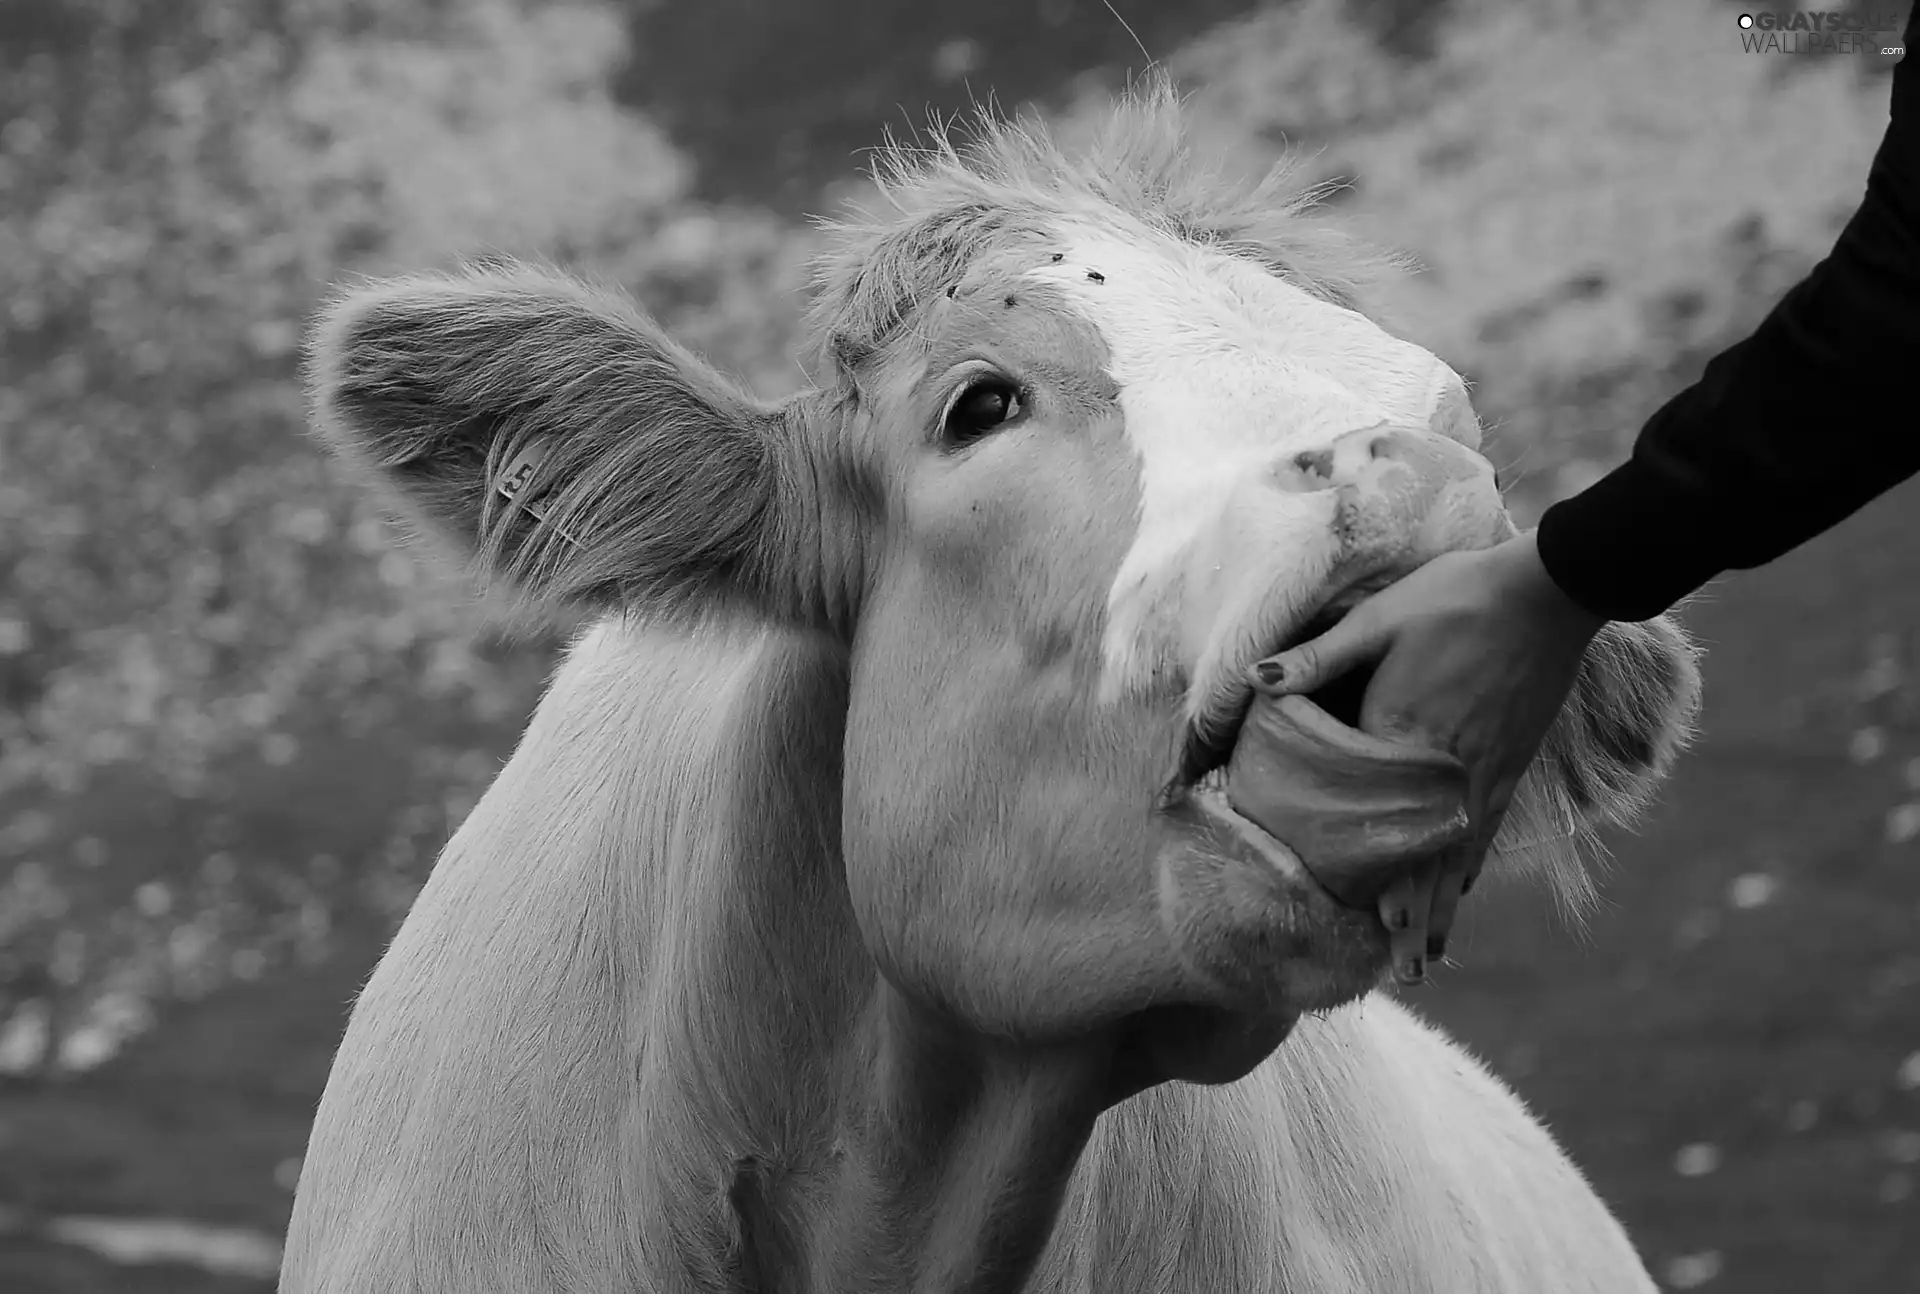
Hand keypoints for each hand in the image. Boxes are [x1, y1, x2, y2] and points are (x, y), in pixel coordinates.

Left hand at [1250, 530, 1606, 980]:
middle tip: (1405, 977)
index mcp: (1405, 737)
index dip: (1379, 883)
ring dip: (1445, 906)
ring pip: (1461, 855)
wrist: (1550, 590)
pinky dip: (1472, 866)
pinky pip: (1488, 828)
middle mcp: (1447, 769)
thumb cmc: (1455, 596)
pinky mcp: (1512, 760)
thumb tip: (1254, 680)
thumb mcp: (1378, 618)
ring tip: (1432, 959)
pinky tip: (1464, 888)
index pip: (1385, 826)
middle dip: (1416, 920)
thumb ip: (1318, 656)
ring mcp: (1487, 770)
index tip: (1371, 931)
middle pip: (1430, 860)